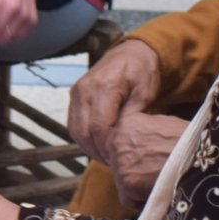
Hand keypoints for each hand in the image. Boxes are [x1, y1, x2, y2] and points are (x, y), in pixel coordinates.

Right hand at [67, 39, 160, 163]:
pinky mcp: (73, 97)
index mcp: (104, 87)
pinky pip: (73, 123)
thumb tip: (122, 141)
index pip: (98, 126)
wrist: (130, 54)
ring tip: (107, 158)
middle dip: (97, 151)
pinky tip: (98, 146)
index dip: (107, 146)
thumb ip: (132, 116)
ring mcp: (76, 92)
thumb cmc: (142, 73)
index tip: (120, 159)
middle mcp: (84, 89)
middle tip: (115, 165)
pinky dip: (83, 138)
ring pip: (75, 129)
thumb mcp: (145, 93)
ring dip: (89, 147)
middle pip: (83, 130)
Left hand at [105, 112, 189, 209]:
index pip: (121, 138)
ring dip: (142, 186)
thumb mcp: (169, 125)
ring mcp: (119, 162)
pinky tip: (163, 197)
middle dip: (136, 169)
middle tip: (157, 175)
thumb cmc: (195, 143)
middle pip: (120, 161)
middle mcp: (117, 140)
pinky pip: (130, 199)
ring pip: (125, 180)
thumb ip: (150, 130)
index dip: (134, 151)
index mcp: (128, 122)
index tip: (146, 159)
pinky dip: (144, 202)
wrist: (206, 161)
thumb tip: (149, 140)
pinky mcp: (126, 183)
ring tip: (165, 185)